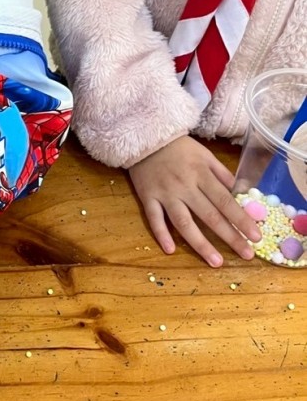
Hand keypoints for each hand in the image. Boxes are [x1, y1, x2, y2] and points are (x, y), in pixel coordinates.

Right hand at [129, 135, 261, 266]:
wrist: (145, 138)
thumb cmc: (179, 148)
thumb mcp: (204, 154)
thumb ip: (222, 174)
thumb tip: (240, 193)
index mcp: (201, 174)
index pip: (225, 201)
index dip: (241, 220)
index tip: (256, 237)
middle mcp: (185, 187)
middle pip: (209, 216)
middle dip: (230, 237)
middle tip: (246, 255)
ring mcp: (165, 194)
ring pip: (183, 223)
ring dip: (200, 244)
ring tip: (216, 262)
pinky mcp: (147, 197)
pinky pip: (154, 219)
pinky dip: (161, 234)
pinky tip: (171, 250)